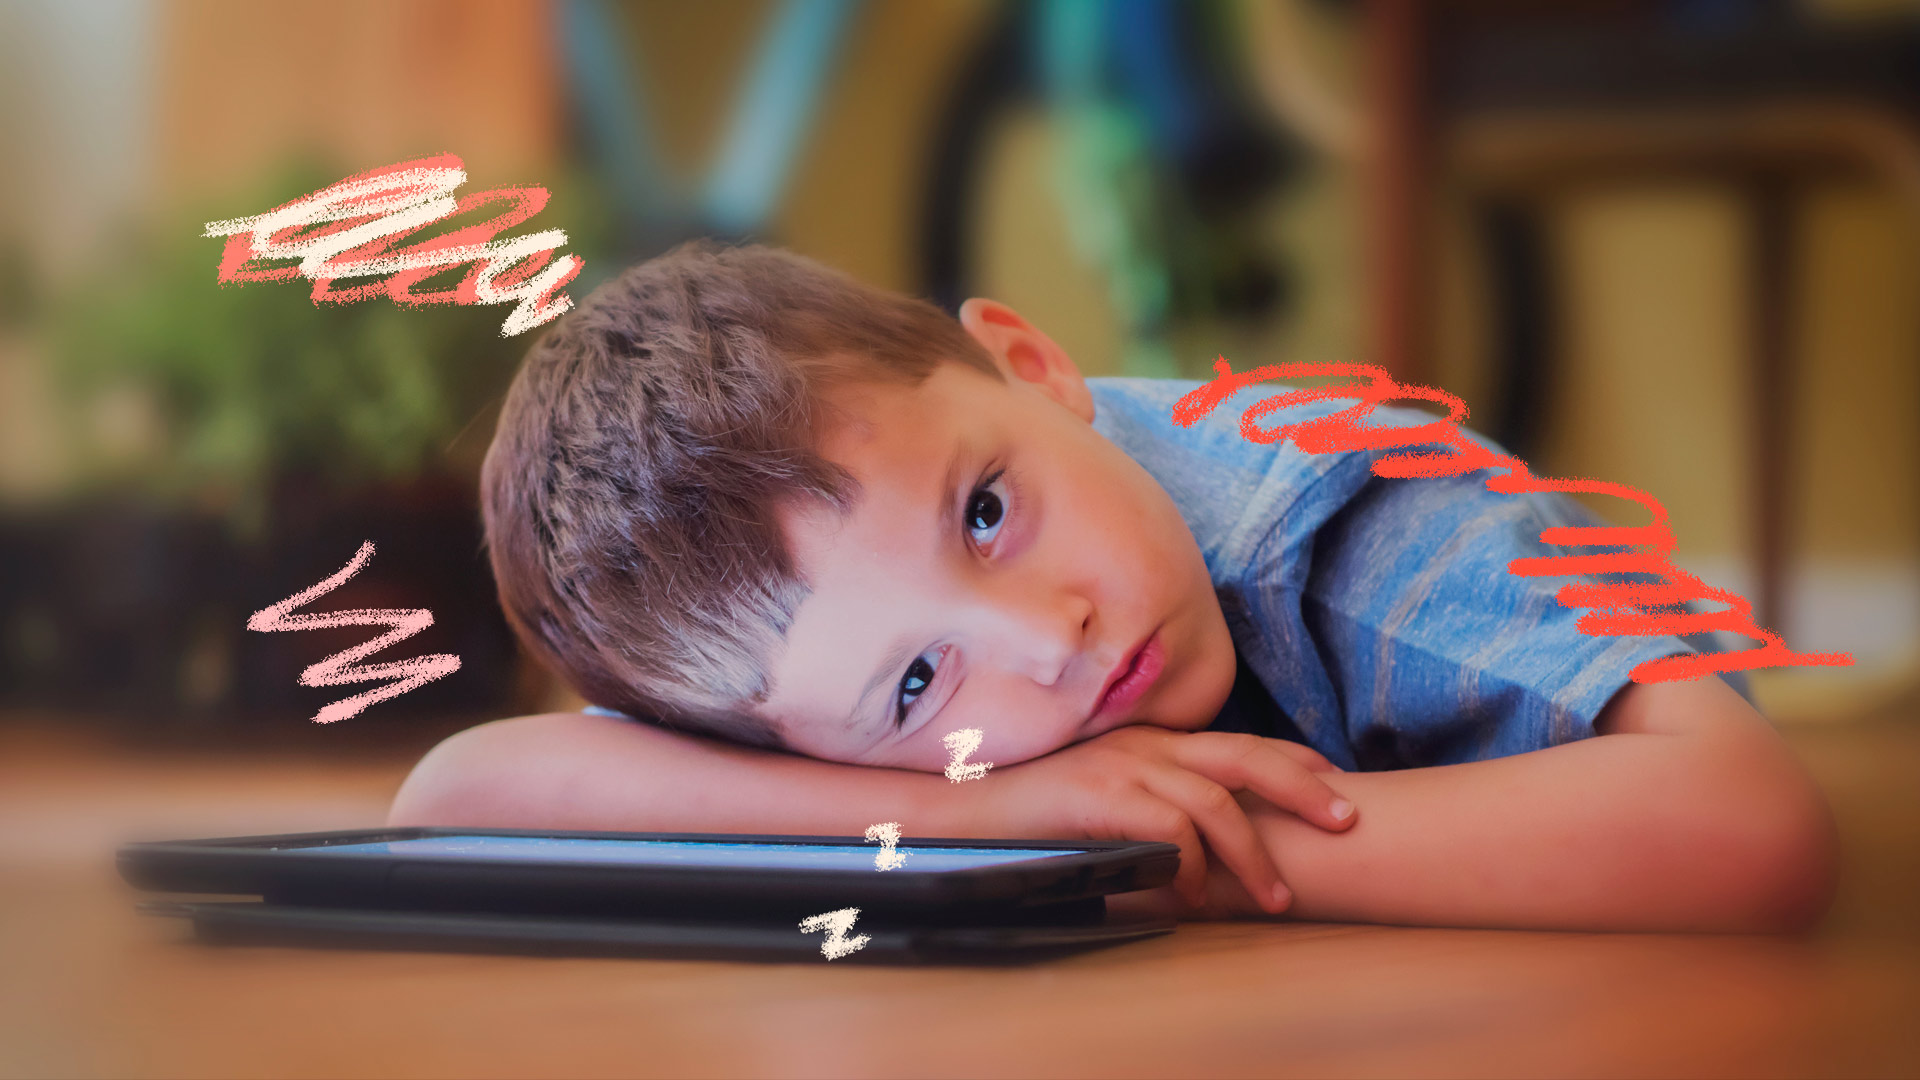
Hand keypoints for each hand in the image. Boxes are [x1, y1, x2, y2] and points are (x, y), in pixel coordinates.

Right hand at [973, 727, 1355, 913]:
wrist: (961, 808)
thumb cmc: (1032, 812)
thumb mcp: (1103, 799)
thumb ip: (1151, 808)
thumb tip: (1201, 853)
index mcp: (1150, 739)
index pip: (1237, 741)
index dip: (1292, 761)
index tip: (1333, 783)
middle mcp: (1145, 743)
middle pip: (1246, 756)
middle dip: (1305, 789)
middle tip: (1347, 821)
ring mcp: (1124, 765)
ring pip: (1216, 801)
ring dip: (1254, 854)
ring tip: (1276, 897)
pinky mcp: (1102, 795)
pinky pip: (1170, 829)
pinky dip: (1192, 866)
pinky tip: (1196, 896)